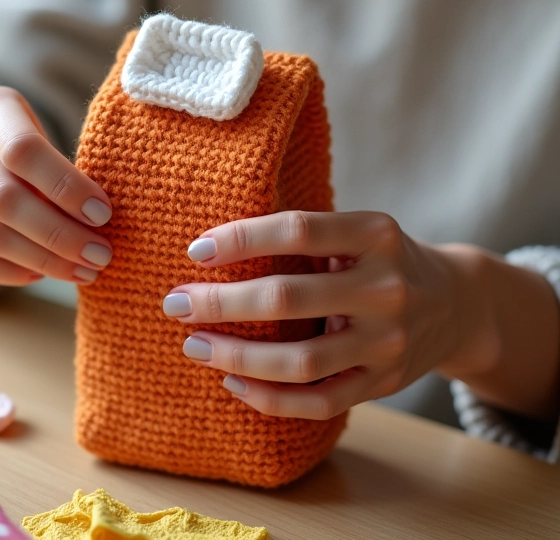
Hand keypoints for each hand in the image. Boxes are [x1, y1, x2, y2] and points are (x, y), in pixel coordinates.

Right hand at [0, 86, 112, 285]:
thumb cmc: (43, 147)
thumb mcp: (57, 137)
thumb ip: (73, 168)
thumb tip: (103, 220)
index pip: (22, 149)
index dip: (65, 186)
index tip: (103, 214)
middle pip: (4, 198)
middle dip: (60, 234)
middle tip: (101, 255)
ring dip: (43, 260)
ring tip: (84, 270)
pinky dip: (11, 273)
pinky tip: (44, 273)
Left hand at [162, 211, 474, 419]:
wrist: (456, 303)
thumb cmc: (383, 259)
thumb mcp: (359, 231)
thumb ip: (306, 238)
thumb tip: (215, 250)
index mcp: (376, 234)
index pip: (298, 230)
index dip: (243, 239)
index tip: (196, 250)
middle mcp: (386, 288)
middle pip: (288, 298)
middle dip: (220, 303)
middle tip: (175, 303)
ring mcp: (387, 342)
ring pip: (299, 361)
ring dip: (235, 356)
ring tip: (193, 345)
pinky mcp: (383, 383)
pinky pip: (319, 401)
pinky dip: (269, 398)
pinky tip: (232, 381)